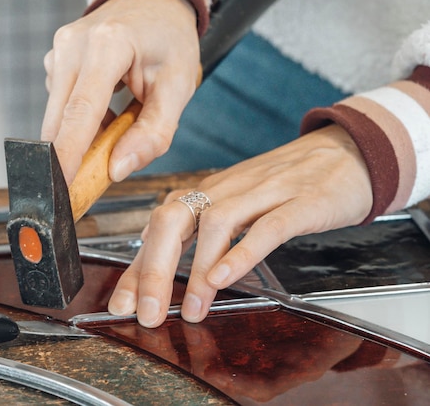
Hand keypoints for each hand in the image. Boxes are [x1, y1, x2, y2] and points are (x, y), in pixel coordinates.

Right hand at [41, 0, 199, 183]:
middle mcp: (73, 45)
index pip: (81, 112)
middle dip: (71, 157)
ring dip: (80, 137)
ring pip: (57, 116)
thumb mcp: (177, 86)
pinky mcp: (54, 59)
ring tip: (117, 123)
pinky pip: (60, 105)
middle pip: (61, 120)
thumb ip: (153, 133)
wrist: (153, 1)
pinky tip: (105, 110)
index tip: (58, 188)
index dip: (67, 155)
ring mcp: (59, 50)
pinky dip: (80, 121)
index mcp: (108, 46)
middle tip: (94, 181)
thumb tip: (118, 170)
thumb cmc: (169, 41)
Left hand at [108, 125, 373, 326]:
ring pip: (215, 224)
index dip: (136, 268)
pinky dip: (241, 253)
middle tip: (147, 313)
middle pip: (172, 220)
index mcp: (206, 193)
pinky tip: (225, 278)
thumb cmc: (284, 185)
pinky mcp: (300, 202)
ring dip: (196, 270)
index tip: (121, 304)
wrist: (343, 151)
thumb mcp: (237, 207)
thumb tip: (162, 268)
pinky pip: (266, 228)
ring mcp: (261, 193)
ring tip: (191, 309)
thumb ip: (203, 236)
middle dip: (152, 270)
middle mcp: (224, 190)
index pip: (157, 229)